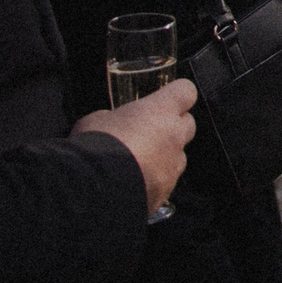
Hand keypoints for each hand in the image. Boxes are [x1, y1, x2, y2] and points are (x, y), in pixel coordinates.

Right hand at [74, 78, 196, 213]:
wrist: (93, 189)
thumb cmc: (94, 147)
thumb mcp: (96, 119)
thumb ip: (113, 116)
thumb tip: (112, 121)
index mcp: (160, 111)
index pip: (186, 91)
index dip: (177, 94)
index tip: (168, 97)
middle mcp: (174, 136)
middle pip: (188, 124)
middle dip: (173, 126)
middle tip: (150, 130)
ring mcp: (173, 165)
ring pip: (179, 155)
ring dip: (165, 155)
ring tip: (139, 161)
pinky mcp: (167, 191)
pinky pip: (167, 181)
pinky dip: (155, 180)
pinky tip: (135, 182)